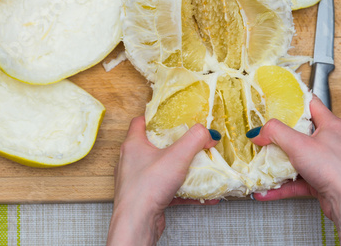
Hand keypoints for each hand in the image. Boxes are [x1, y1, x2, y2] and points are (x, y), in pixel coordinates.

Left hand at [107, 117, 219, 245]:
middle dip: (174, 144)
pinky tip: (203, 195)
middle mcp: (132, 161)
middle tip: (190, 141)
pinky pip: (168, 189)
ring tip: (199, 167)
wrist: (137, 223)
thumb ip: (195, 139)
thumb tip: (208, 133)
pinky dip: (184, 190)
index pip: (140, 122)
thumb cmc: (147, 187)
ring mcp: (138, 180)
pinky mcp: (147, 197)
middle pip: (154, 145)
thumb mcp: (177, 156)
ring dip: (180, 168)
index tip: (172, 117)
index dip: (155, 117)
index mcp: (133, 145)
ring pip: (162, 169)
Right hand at [249, 96, 340, 244]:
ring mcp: (326, 163)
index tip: (275, 102)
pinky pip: (297, 180)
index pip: (311, 104)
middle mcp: (330, 142)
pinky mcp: (322, 181)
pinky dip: (282, 185)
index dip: (293, 101)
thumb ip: (275, 133)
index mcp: (331, 125)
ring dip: (278, 164)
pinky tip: (266, 191)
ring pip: (297, 159)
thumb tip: (258, 132)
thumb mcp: (299, 144)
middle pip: (300, 133)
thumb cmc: (335, 169)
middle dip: (279, 137)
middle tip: (263, 135)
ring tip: (260, 165)